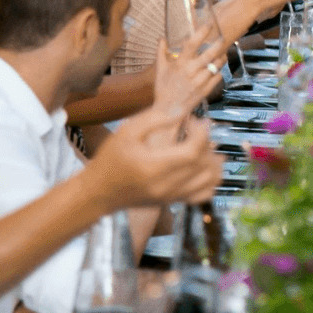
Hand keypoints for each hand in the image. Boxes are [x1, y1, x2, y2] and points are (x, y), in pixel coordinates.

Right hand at [86, 107, 222, 208]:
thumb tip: (182, 111)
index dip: (201, 132)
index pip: (194, 151)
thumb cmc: (110, 159)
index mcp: (154, 167)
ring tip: (202, 146)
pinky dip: (212, 179)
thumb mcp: (126, 131)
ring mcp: (173, 196)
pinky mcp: (175, 201)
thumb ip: (154, 119)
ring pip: (210, 180)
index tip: (194, 121)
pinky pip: (205, 194)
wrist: (99, 193)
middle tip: (196, 130)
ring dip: (214, 160)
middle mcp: (167, 185)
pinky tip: (203, 165)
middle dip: (207, 142)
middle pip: (205, 164)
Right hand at [152, 30, 227, 120]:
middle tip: (223, 38)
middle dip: (218, 45)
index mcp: (179, 64)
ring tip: (222, 54)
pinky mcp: (205, 91)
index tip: (209, 25)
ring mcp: (199, 82)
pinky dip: (219, 72)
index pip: (191, 44)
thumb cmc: (163, 89)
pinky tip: (218, 69)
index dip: (201, 33)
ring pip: (216, 66)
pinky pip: (217, 78)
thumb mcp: (160, 70)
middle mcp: (190, 72)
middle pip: (208, 54)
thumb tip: (162, 38)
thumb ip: (161, 53)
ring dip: (221, 59)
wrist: (167, 110)